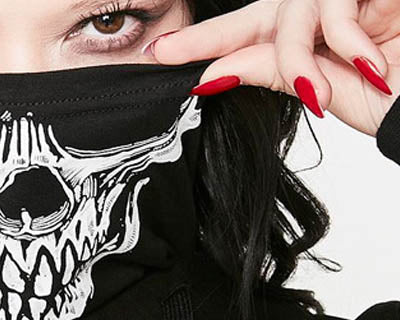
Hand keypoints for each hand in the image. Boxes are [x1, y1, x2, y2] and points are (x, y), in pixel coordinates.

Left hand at [147, 0, 398, 136]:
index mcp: (309, 38)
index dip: (205, 41)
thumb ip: (274, 71)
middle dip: (214, 36)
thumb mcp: (324, 89)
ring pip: (293, 11)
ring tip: (320, 92)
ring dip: (299, 55)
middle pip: (262, 13)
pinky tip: (369, 65)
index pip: (249, 33)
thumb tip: (214, 71)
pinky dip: (349, 40)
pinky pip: (337, 7)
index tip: (159, 53)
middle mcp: (324, 11)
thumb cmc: (393, 96)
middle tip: (169, 53)